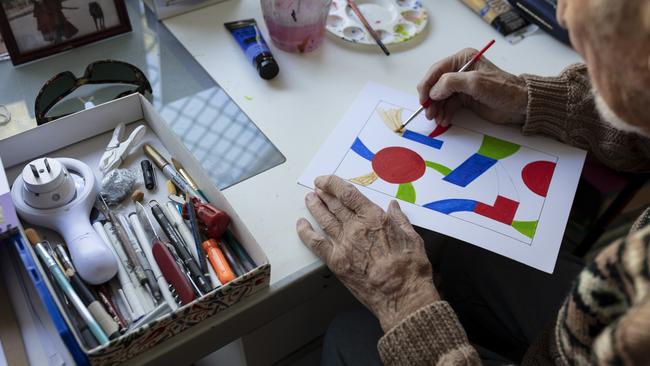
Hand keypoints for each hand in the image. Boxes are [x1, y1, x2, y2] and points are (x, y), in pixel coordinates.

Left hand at [297, 175, 438, 331]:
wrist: (401, 295)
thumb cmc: (410, 268)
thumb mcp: (412, 237)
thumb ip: (400, 219)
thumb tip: (394, 207)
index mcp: (374, 218)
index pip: (348, 194)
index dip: (333, 184)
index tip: (326, 181)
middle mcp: (355, 227)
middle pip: (334, 206)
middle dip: (324, 195)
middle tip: (317, 189)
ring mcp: (344, 244)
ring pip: (324, 220)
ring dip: (315, 208)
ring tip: (310, 200)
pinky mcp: (336, 262)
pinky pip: (316, 244)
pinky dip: (306, 233)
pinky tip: (301, 225)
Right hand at [417, 48, 528, 125]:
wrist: (518, 105)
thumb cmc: (502, 89)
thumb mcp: (475, 82)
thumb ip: (451, 83)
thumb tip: (433, 92)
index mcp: (463, 59)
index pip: (437, 70)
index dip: (427, 84)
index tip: (423, 99)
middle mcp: (460, 70)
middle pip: (436, 84)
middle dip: (431, 99)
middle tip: (429, 113)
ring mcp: (461, 86)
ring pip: (440, 97)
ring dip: (436, 108)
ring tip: (437, 119)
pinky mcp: (464, 99)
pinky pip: (448, 106)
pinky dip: (444, 113)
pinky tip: (444, 120)